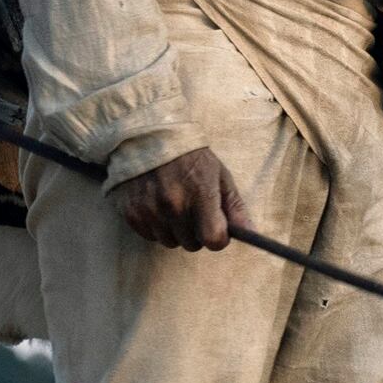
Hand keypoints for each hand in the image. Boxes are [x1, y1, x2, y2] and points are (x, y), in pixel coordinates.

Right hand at [117, 147, 252, 252]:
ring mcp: (150, 210)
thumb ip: (234, 206)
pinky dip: (156, 227)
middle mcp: (173, 204)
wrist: (148, 137)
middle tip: (192, 211)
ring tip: (173, 206)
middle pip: (192, 245)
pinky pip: (150, 236)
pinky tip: (157, 206)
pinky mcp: (132, 212)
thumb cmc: (190, 157)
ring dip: (175, 231)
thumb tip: (250, 233)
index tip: (216, 229)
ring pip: (170, 242)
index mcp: (200, 193)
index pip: (213, 239)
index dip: (218, 238)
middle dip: (196, 233)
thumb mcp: (219, 175)